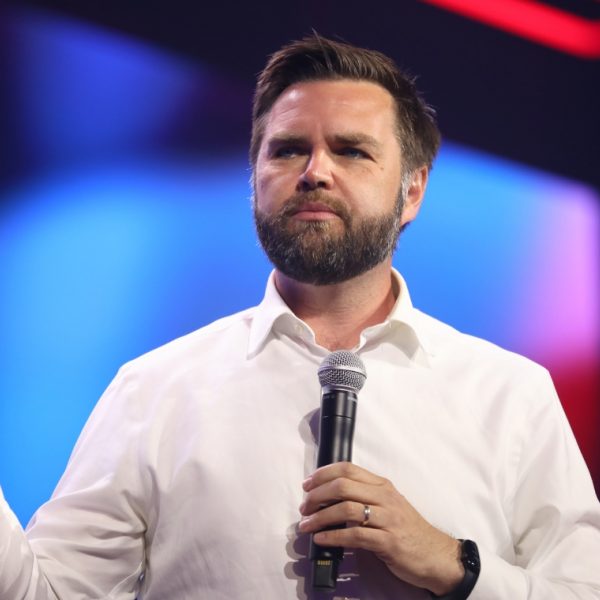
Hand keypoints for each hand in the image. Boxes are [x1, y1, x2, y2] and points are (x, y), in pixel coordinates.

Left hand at [298, 462, 463, 595]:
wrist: (436, 555)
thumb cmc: (407, 530)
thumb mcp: (388, 505)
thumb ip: (364, 496)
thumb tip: (329, 495)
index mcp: (382, 485)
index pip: (348, 469)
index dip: (323, 474)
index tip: (307, 484)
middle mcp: (385, 497)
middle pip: (343, 486)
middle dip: (317, 495)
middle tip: (304, 507)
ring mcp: (388, 519)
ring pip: (346, 509)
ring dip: (320, 517)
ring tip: (306, 525)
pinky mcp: (388, 542)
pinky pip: (355, 536)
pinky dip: (333, 536)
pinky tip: (321, 539)